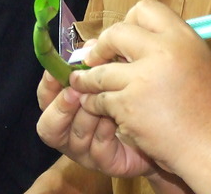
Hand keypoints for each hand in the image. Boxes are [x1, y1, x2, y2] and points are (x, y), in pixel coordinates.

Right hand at [36, 63, 157, 178]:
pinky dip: (105, 133)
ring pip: (74, 138)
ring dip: (87, 117)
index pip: (46, 98)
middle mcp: (70, 131)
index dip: (47, 86)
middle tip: (76, 91)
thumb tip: (90, 46)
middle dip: (62, 107)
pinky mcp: (106, 163)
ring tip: (103, 104)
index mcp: (68, 107)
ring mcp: (86, 151)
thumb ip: (98, 62)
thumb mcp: (114, 74)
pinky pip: (98, 150)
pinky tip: (115, 121)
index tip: (57, 72)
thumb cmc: (134, 93)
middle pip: (48, 125)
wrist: (164, 126)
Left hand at [70, 0, 210, 190]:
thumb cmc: (208, 108)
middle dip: (102, 46)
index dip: (129, 21)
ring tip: (84, 83)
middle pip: (117, 32)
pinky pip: (99, 98)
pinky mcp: (129, 104)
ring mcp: (144, 77)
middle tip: (97, 58)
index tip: (124, 39)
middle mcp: (164, 50)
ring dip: (89, 78)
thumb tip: (126, 39)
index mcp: (184, 37)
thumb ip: (168, 47)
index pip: (145, 8)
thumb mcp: (197, 62)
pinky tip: (101, 108)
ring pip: (100, 70)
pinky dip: (96, 104)